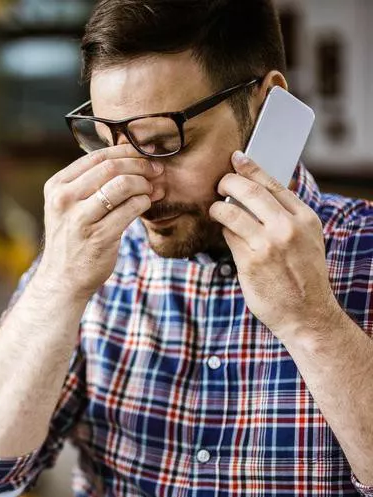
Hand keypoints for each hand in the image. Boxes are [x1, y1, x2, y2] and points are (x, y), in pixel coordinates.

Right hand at [36, 145, 164, 300]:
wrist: (62, 279)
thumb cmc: (72, 239)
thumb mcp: (68, 206)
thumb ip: (89, 183)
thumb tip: (130, 158)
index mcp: (56, 186)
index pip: (96, 156)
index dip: (126, 151)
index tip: (145, 154)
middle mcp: (64, 200)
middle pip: (111, 167)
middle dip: (140, 165)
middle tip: (156, 171)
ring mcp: (80, 219)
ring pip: (123, 185)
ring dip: (144, 184)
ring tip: (152, 189)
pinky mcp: (99, 237)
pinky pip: (131, 208)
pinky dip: (144, 202)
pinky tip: (146, 204)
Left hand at [210, 151, 340, 340]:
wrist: (306, 313)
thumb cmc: (302, 274)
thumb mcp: (306, 239)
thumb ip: (287, 215)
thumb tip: (259, 190)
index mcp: (305, 219)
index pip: (273, 183)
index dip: (251, 167)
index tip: (237, 157)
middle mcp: (287, 228)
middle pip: (249, 191)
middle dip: (229, 182)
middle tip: (220, 182)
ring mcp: (268, 245)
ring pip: (231, 212)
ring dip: (218, 208)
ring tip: (216, 209)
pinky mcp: (250, 261)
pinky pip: (227, 236)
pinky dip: (222, 230)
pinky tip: (223, 230)